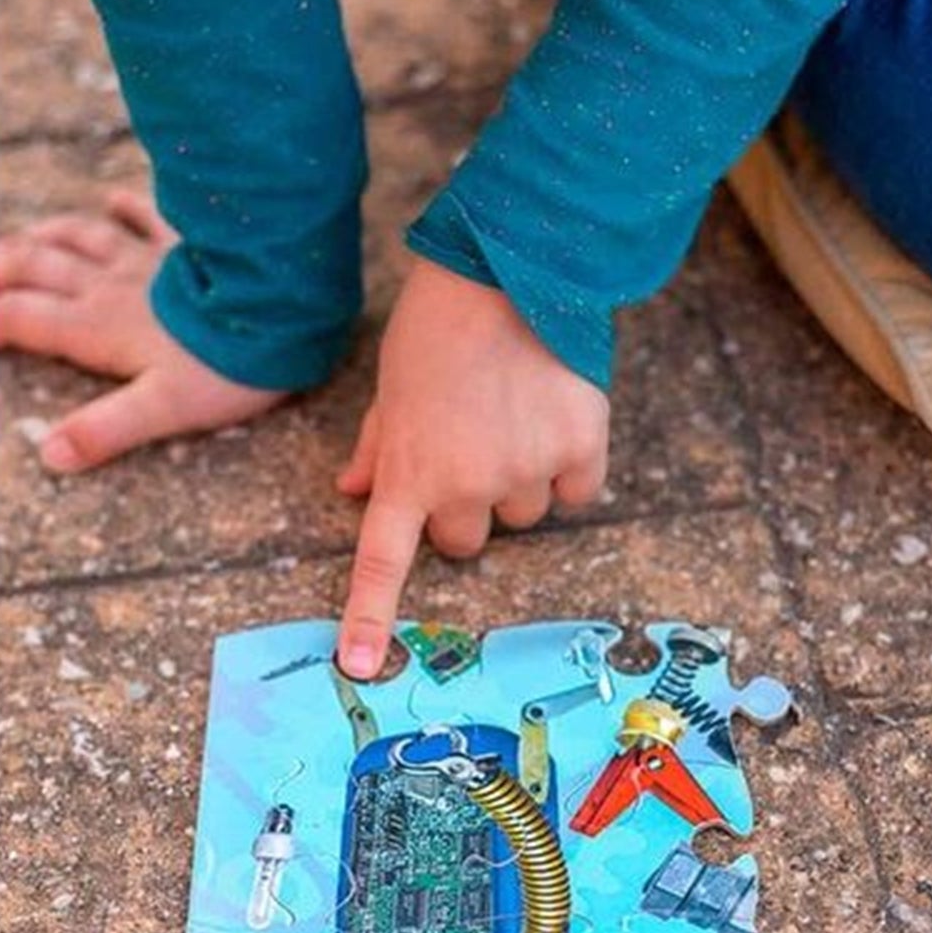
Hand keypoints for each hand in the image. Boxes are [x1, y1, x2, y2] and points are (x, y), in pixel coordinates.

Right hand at [0, 192, 286, 471]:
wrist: (284, 312)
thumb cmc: (226, 367)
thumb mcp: (162, 411)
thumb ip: (104, 431)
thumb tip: (51, 456)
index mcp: (98, 326)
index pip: (23, 320)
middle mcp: (112, 285)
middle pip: (36, 269)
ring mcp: (148, 259)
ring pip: (78, 237)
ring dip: (41, 238)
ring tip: (18, 243)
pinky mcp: (188, 246)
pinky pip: (146, 217)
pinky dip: (124, 207)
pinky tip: (113, 199)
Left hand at [334, 258, 608, 676]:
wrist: (511, 265)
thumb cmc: (438, 323)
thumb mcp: (391, 386)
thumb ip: (378, 448)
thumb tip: (352, 494)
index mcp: (408, 471)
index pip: (382, 560)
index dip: (368, 617)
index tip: (359, 667)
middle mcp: (464, 485)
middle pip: (465, 541)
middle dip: (465, 506)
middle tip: (471, 445)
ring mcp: (523, 473)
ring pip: (523, 516)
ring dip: (520, 483)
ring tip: (515, 415)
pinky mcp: (579, 450)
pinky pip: (577, 492)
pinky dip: (571, 466)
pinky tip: (558, 416)